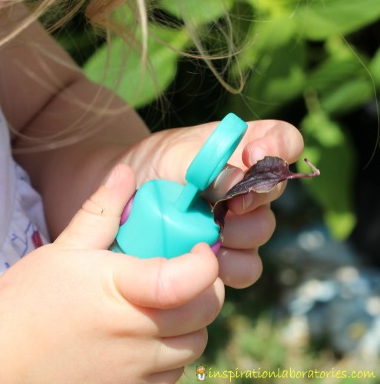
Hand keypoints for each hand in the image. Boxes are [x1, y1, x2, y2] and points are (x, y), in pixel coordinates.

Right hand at [0, 164, 223, 383]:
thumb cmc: (22, 303)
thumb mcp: (62, 250)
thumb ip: (100, 211)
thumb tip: (125, 172)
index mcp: (121, 292)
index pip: (189, 281)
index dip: (205, 264)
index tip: (199, 251)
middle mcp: (136, 336)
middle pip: (203, 316)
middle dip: (204, 291)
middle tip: (183, 275)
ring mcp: (135, 372)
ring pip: (192, 348)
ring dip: (188, 324)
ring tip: (160, 306)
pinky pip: (170, 375)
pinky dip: (168, 354)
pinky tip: (142, 337)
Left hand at [118, 119, 303, 288]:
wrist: (124, 200)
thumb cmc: (153, 166)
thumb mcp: (171, 155)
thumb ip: (203, 161)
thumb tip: (237, 180)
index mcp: (242, 148)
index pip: (282, 139)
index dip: (278, 146)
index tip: (253, 156)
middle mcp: (249, 184)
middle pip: (274, 190)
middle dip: (252, 198)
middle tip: (225, 205)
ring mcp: (241, 221)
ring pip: (261, 231)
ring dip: (239, 234)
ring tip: (209, 232)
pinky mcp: (228, 255)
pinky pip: (247, 267)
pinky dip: (231, 267)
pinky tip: (208, 260)